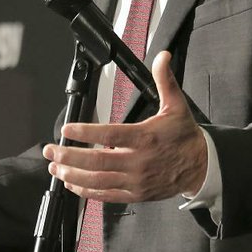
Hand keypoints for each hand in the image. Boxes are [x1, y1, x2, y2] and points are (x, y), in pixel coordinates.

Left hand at [42, 51, 206, 202]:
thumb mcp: (176, 104)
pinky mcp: (136, 194)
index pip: (109, 135)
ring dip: (72, 175)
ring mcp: (136, 180)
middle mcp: (137, 161)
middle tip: (50, 151)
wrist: (201, 166)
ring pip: (98, 180)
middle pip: (96, 161)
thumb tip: (162, 57)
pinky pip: (107, 195)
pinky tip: (72, 185)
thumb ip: (164, 80)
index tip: (66, 129)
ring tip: (55, 168)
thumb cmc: (185, 135)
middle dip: (68, 157)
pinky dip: (87, 191)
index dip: (85, 133)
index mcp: (144, 137)